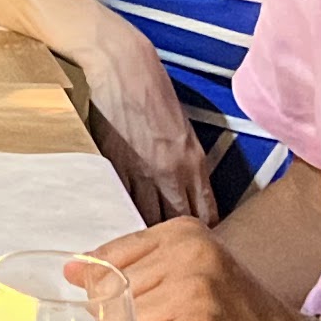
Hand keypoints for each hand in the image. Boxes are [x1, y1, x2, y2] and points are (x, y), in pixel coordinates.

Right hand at [79, 40, 218, 229]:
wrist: (123, 66)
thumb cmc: (154, 90)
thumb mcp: (182, 128)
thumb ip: (185, 160)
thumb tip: (183, 188)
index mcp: (194, 160)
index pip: (206, 212)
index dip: (205, 232)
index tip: (199, 243)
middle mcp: (172, 172)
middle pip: (179, 223)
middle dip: (177, 240)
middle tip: (172, 253)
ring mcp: (142, 172)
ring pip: (149, 219)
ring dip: (149, 233)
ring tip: (147, 248)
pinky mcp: (115, 167)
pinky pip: (124, 203)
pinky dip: (126, 216)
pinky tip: (124, 228)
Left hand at [91, 215, 313, 320]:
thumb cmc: (236, 320)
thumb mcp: (188, 276)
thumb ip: (132, 268)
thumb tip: (74, 270)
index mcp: (183, 234)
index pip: (108, 262)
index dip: (113, 296)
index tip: (145, 310)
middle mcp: (188, 255)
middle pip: (110, 299)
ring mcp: (193, 292)